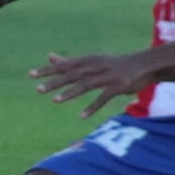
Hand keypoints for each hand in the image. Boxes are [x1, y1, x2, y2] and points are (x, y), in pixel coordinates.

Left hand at [30, 51, 151, 118]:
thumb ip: (69, 61)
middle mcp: (95, 66)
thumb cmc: (113, 64)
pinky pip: (103, 98)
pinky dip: (92, 107)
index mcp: (87, 60)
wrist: (144, 65)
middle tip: (38, 89)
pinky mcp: (117, 86)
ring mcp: (106, 76)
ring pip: (85, 85)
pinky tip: (81, 116)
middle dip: (55, 82)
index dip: (48, 70)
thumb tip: (49, 57)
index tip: (31, 75)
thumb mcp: (92, 60)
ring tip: (55, 101)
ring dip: (70, 93)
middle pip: (72, 74)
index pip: (64, 65)